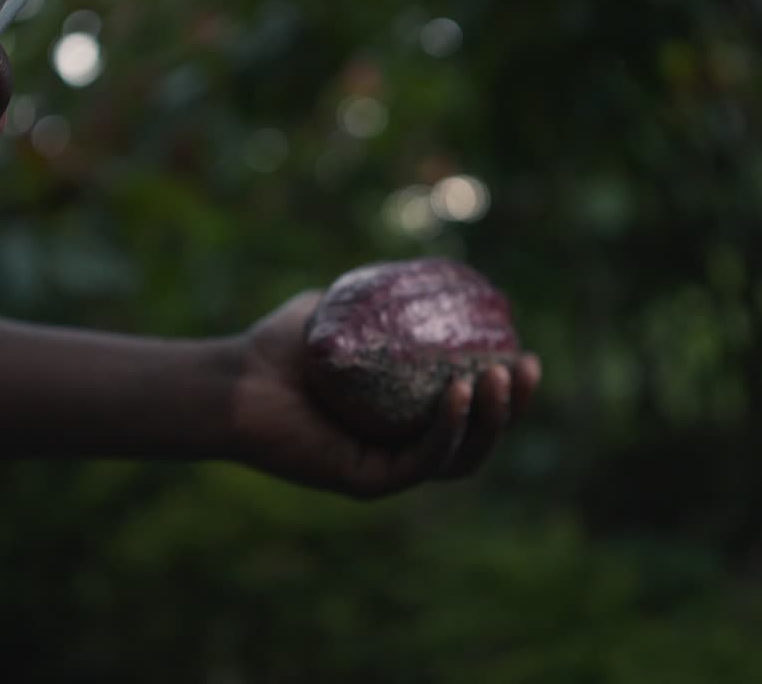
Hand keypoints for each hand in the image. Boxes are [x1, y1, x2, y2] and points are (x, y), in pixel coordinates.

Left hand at [228, 291, 541, 499]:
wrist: (234, 377)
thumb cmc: (279, 347)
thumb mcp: (345, 313)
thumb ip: (381, 302)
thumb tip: (428, 278)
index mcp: (405, 418)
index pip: (471, 411)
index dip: (508, 391)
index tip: (525, 354)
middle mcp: (401, 447)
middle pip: (477, 438)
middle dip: (513, 408)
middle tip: (527, 367)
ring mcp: (386, 468)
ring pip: (459, 456)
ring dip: (490, 421)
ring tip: (503, 379)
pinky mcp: (366, 482)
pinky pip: (421, 462)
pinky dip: (448, 430)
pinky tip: (460, 392)